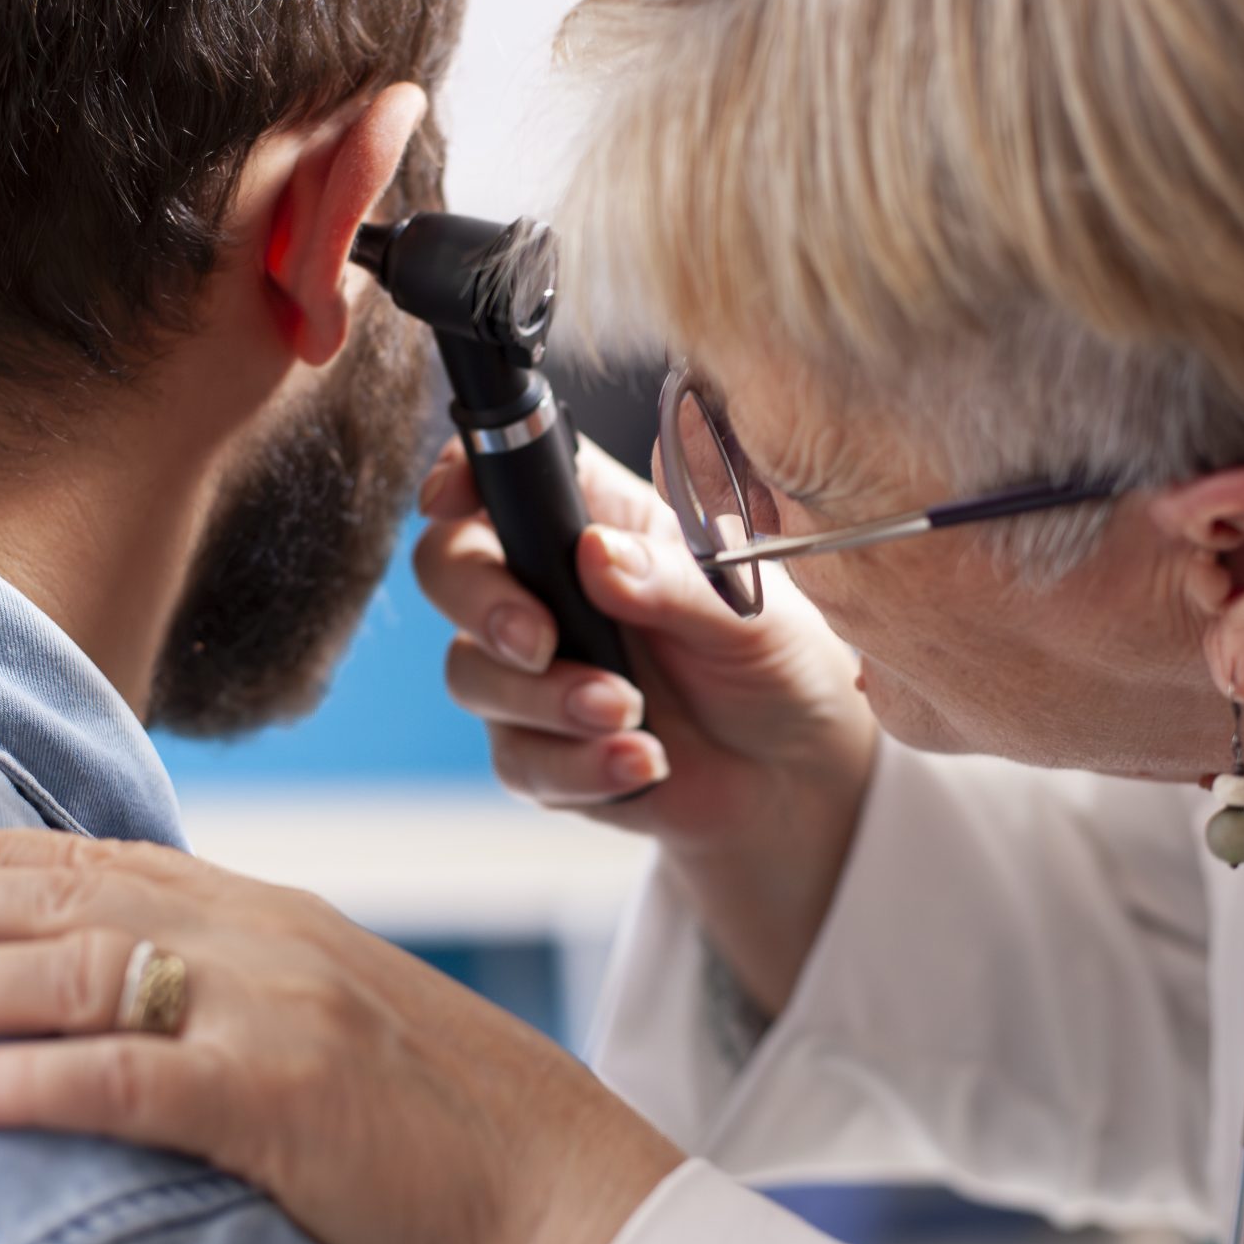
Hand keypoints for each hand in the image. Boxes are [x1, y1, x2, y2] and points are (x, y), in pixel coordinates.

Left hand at [0, 828, 681, 1243]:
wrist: (576, 1205)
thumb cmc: (466, 1145)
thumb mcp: (354, 1039)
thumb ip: (257, 1006)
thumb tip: (158, 1023)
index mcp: (289, 923)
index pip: (115, 866)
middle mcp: (274, 942)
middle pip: (74, 901)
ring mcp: (280, 1013)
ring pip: (81, 972)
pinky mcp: (284, 1102)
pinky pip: (127, 1080)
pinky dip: (27, 1079)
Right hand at [416, 436, 878, 1013]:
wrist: (795, 769)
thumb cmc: (774, 660)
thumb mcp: (748, 612)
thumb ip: (674, 581)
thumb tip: (597, 555)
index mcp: (597, 521)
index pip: (504, 473)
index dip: (460, 473)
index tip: (449, 499)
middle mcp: (549, 586)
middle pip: (449, 568)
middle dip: (483, 605)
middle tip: (541, 643)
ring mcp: (535, 670)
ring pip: (473, 673)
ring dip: (547, 700)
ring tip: (630, 714)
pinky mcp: (540, 748)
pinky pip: (520, 760)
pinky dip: (579, 766)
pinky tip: (644, 763)